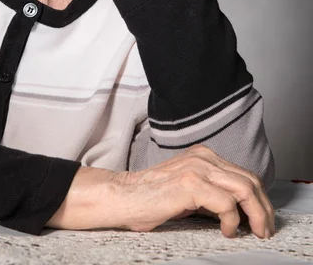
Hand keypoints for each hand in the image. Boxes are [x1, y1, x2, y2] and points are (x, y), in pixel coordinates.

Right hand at [119, 144, 275, 238]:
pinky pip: (227, 203)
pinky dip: (232, 220)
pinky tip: (226, 230)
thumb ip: (212, 194)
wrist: (123, 196)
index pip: (245, 175)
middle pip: (250, 180)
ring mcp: (197, 167)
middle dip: (263, 209)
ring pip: (244, 189)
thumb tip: (240, 212)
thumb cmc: (151, 197)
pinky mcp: (190, 183)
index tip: (262, 220)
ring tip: (253, 232)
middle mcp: (203, 157)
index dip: (260, 200)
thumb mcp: (189, 191)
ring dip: (255, 215)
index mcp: (204, 155)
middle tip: (264, 230)